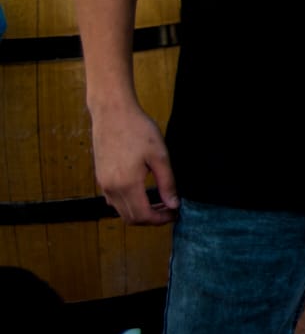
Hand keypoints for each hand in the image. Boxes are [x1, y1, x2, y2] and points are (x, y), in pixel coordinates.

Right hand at [91, 100, 178, 224]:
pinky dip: (129, 203)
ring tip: (160, 201)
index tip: (175, 213)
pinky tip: (144, 192)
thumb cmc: (138, 130)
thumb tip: (174, 205)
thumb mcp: (160, 155)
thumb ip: (167, 183)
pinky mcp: (101, 177)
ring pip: (121, 211)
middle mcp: (111, 188)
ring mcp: (103, 184)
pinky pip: (114, 200)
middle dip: (152, 218)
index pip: (143, 216)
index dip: (160, 220)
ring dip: (140, 212)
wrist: (112, 113)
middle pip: (131, 218)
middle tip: (170, 208)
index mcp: (126, 184)